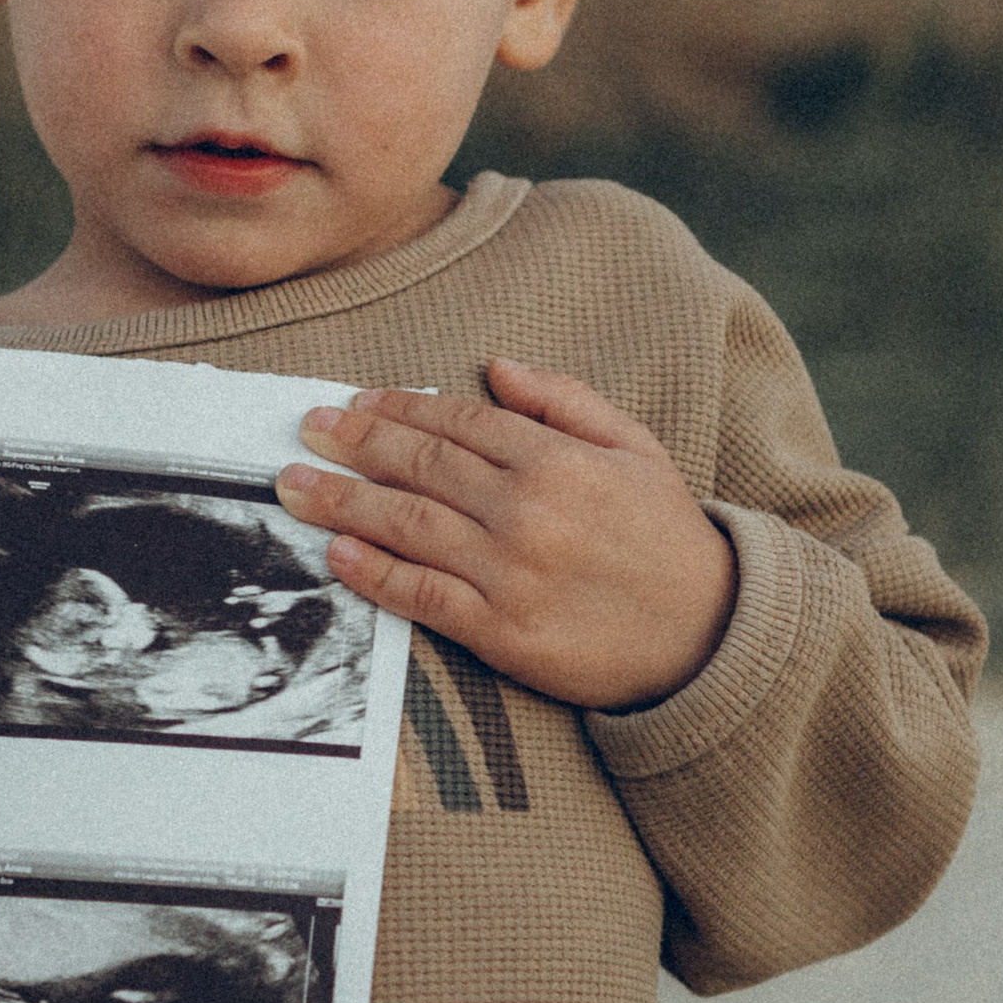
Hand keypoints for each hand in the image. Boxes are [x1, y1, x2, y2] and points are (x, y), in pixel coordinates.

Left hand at [276, 356, 738, 714]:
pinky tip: (337, 555)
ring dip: (341, 503)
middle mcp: (527, 510)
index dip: (398, 408)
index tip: (354, 403)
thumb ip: (565, 401)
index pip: (457, 421)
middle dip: (352, 443)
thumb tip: (497, 366)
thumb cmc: (667, 539)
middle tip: (304, 430)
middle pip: (418, 466)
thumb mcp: (634, 449)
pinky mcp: (503, 632)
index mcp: (556, 459)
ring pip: (407, 526)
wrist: (708, 636)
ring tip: (294, 487)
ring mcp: (511, 573)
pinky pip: (423, 596)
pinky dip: (375, 574)